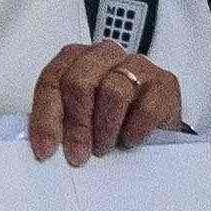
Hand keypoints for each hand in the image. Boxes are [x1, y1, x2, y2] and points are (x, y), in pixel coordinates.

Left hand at [24, 40, 185, 161]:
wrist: (153, 127)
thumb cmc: (111, 120)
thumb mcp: (78, 121)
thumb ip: (59, 123)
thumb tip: (45, 147)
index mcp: (77, 59)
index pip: (52, 80)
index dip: (46, 117)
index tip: (47, 149)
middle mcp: (105, 56)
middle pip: (79, 81)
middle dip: (76, 123)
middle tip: (78, 154)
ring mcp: (137, 66)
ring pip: (112, 91)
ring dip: (105, 127)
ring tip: (104, 147)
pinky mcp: (164, 82)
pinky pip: (146, 106)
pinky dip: (135, 129)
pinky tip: (130, 140)